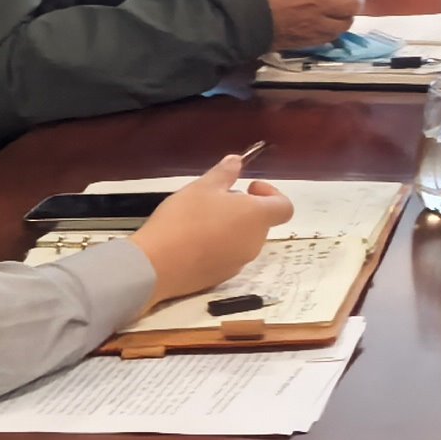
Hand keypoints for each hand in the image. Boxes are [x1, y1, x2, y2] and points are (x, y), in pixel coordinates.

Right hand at [132, 154, 290, 303]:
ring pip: (243, 240)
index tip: (249, 187)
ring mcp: (238, 263)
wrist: (156, 266)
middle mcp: (254, 243)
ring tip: (200, 220)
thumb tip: (238, 160)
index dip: (271, 193)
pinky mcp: (220, 278)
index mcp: (257, 218)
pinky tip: (192, 242)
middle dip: (245, 209)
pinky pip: (227, 257)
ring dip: (231, 228)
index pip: (284, 207)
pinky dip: (218, 247)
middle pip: (261, 223)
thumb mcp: (202, 186)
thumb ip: (225, 172)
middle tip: (216, 200)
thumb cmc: (184, 219)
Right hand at [246, 0, 371, 50]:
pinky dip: (334, 29)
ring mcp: (313, 24)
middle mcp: (318, 2)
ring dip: (347, 16)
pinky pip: (331, 37)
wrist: (236, 11)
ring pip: (345, 23)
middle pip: (354, 4)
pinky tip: (327, 22)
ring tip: (339, 10)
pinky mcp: (306, 41)